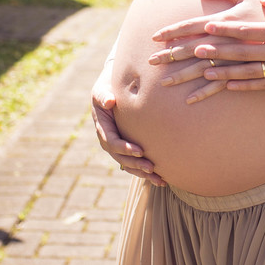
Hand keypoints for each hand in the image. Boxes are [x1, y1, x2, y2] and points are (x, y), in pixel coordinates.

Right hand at [89, 60, 164, 185]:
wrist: (113, 86)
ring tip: (159, 179)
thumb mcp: (102, 88)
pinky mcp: (127, 145)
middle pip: (120, 157)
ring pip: (128, 164)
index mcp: (102, 126)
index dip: (124, 148)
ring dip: (142, 172)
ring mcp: (117, 143)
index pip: (111, 141)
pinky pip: (135, 161)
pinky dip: (146, 171)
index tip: (140, 150)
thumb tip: (109, 102)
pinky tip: (162, 178)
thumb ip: (104, 95)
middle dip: (135, 163)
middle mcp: (108, 138)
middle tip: (151, 167)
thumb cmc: (109, 85)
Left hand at [154, 0, 264, 92]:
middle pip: (242, 52)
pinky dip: (244, 86)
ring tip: (205, 71)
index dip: (225, 29)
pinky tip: (228, 85)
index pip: (247, 30)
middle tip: (195, 50)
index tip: (207, 26)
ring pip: (248, 72)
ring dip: (224, 71)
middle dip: (217, 51)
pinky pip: (262, 85)